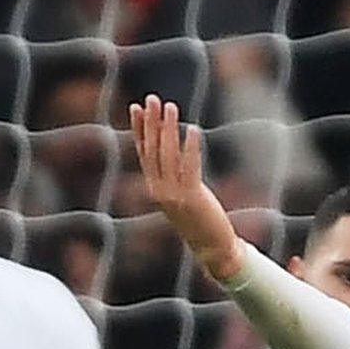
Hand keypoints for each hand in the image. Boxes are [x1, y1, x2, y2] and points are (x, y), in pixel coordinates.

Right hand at [128, 94, 242, 281]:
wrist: (212, 249)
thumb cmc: (200, 222)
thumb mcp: (181, 197)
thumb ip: (174, 178)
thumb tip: (174, 153)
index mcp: (154, 188)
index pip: (143, 152)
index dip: (140, 129)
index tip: (137, 107)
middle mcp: (159, 190)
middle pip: (152, 150)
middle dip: (152, 123)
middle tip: (153, 99)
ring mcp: (174, 195)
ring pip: (168, 155)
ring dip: (169, 129)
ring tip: (171, 108)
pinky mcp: (192, 198)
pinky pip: (190, 167)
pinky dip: (190, 147)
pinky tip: (193, 129)